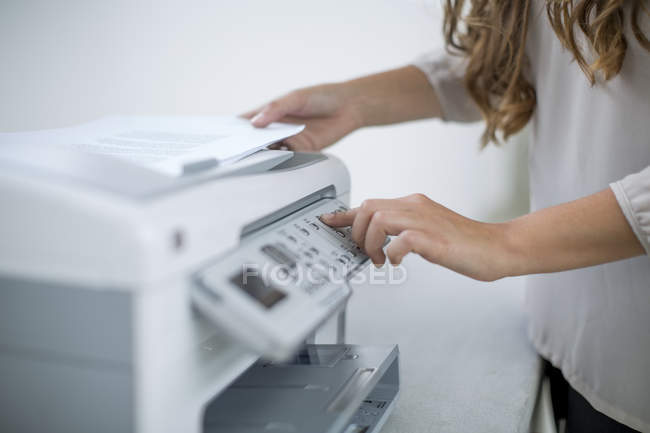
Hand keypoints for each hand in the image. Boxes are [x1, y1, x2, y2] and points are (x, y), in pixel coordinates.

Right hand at [242, 83, 363, 151]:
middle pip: (257, 139)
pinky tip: (273, 162)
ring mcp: (289, 139)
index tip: (222, 136)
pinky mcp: (302, 150)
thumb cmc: (322, 96)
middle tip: (234, 153)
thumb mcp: (296, 97)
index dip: (235, 129)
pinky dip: (280, 160)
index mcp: (272, 111)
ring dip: (262, 155)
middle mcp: (278, 127)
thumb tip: (255, 122)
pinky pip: (287, 158)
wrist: (349, 107)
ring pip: (271, 150)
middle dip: (246, 146)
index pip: (248, 121)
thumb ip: (276, 109)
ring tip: (251, 159)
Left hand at [320, 194, 510, 281]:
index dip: (344, 214)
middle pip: (367, 207)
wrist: (497, 247)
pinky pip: (401, 240)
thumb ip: (403, 229)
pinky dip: (392, 253)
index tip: (328, 221)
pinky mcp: (434, 239)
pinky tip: (398, 261)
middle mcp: (416, 207)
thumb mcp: (427, 230)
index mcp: (413, 204)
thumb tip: (379, 240)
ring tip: (380, 260)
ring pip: (378, 218)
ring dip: (370, 244)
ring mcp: (425, 221)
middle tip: (365, 252)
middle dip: (356, 232)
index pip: (370, 203)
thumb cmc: (465, 242)